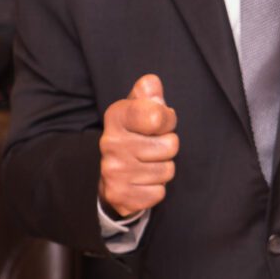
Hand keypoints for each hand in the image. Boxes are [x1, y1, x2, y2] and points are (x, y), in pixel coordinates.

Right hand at [99, 74, 178, 217]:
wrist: (110, 174)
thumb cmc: (133, 134)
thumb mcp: (138, 108)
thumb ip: (148, 93)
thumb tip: (151, 83)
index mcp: (116, 115)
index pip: (158, 116)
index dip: (168, 120)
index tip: (159, 123)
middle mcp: (110, 142)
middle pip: (170, 145)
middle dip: (168, 147)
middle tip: (153, 147)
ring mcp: (113, 170)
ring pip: (167, 171)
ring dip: (163, 168)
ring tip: (147, 163)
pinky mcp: (119, 195)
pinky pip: (159, 193)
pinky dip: (155, 189)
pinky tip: (142, 181)